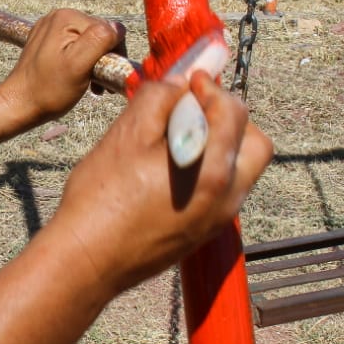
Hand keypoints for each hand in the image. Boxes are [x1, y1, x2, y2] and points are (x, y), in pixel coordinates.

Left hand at [0, 9, 123, 128]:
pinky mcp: (49, 41)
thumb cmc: (48, 90)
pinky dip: (82, 63)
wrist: (19, 104)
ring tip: (89, 84)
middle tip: (96, 85)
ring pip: (89, 43)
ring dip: (94, 63)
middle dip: (102, 59)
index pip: (108, 29)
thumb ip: (100, 41)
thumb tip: (118, 28)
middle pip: (98, 35)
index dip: (112, 54)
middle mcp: (59, 17)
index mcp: (67, 17)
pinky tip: (78, 78)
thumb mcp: (79, 65)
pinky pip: (76, 47)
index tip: (103, 76)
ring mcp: (52, 28)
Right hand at [48, 68, 272, 297]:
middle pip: (255, 145)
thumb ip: (159, 99)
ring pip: (241, 170)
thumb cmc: (101, 200)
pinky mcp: (203, 233)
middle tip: (194, 110)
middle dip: (230, 119)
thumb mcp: (125, 136)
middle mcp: (226, 197)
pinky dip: (209, 170)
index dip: (212, 89)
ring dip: (221, 145)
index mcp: (212, 170)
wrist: (87, 260)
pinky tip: (171, 169)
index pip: (235, 113)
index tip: (189, 83)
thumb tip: (179, 84)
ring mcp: (217, 219)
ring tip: (180, 139)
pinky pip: (223, 192)